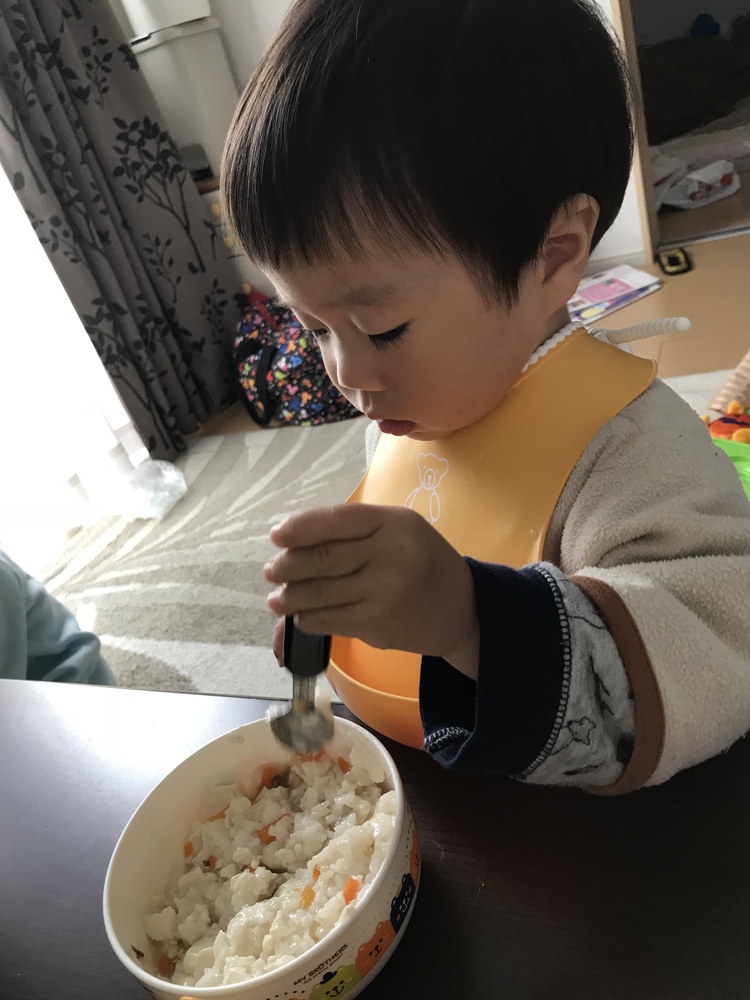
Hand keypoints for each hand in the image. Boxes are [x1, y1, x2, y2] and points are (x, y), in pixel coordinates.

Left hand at [265, 504, 478, 677]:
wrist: (463, 608)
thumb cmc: (422, 562)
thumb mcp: (398, 530)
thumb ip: (355, 530)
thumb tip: (292, 539)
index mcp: (393, 522)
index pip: (334, 520)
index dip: (299, 528)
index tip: (276, 536)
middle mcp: (389, 553)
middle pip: (322, 558)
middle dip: (287, 566)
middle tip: (271, 572)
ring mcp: (384, 591)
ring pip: (320, 592)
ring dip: (291, 597)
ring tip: (277, 599)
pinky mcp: (378, 623)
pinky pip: (329, 619)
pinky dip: (308, 619)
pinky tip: (301, 617)